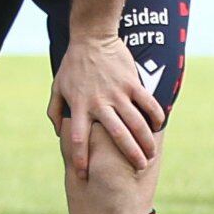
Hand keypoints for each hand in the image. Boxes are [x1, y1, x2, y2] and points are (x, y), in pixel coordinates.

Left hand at [49, 31, 164, 177]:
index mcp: (79, 106)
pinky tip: (158, 127)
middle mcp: (99, 102)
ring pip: (136, 123)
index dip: (81, 158)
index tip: (84, 175)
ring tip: (151, 155)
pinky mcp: (132, 83)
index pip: (78, 138)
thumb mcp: (57, 87)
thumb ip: (55, 111)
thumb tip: (57, 134)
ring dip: (146, 142)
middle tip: (139, 169)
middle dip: (129, 155)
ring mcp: (117, 93)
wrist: (92, 38)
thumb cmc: (73, 65)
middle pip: (116, 135)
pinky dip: (156, 117)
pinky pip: (148, 104)